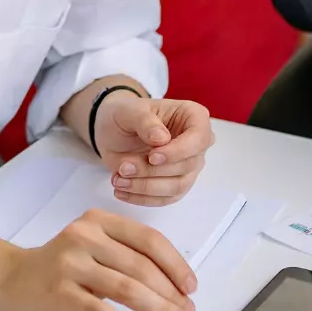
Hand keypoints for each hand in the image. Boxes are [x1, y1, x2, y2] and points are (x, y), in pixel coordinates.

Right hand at [0, 208, 197, 310]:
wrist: (9, 279)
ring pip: (125, 287)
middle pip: (140, 266)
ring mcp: (70, 263)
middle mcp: (85, 237)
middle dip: (171, 294)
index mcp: (99, 222)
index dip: (175, 264)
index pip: (148, 240)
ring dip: (158, 309)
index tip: (191, 288)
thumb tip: (174, 289)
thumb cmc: (60, 267)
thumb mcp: (93, 250)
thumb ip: (125, 259)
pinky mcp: (59, 292)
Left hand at [93, 92, 213, 205]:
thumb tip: (162, 138)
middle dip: (152, 171)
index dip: (177, 152)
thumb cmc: (126, 115)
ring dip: (145, 187)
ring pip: (177, 187)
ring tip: (118, 180)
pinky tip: (122, 191)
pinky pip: (165, 199)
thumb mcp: (129, 111)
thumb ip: (145, 121)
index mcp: (193, 116)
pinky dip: (142, 198)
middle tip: (124, 167)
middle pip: (186, 166)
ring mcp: (189, 166)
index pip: (198, 138)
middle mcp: (197, 143)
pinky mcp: (176, 185)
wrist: (113, 132)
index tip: (152, 157)